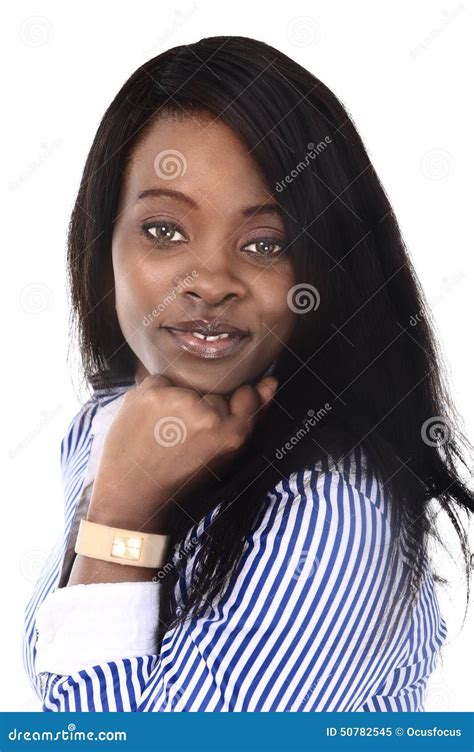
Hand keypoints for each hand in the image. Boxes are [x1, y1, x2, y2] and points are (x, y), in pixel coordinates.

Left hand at [87, 374, 277, 532]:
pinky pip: (162, 380)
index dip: (232, 406)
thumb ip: (250, 419)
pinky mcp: (151, 391)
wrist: (132, 491)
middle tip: (184, 434)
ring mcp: (177, 400)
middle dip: (203, 407)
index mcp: (231, 435)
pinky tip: (150, 418)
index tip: (216, 420)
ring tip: (165, 428)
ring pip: (189, 385)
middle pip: (215, 393)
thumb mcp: (223, 456)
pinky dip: (157, 394)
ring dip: (180, 399)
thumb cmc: (181, 476)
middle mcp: (207, 415)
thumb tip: (270, 382)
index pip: (247, 395)